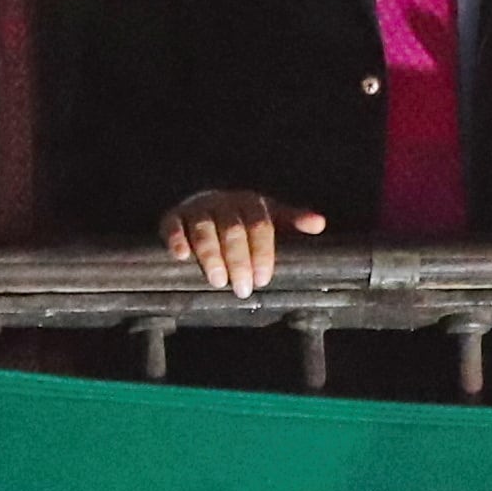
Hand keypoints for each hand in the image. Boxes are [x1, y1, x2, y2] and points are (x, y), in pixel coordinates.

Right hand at [158, 188, 322, 298]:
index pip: (259, 225)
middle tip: (242, 288)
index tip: (263, 279)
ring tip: (217, 281)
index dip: (262, 252)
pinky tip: (181, 257)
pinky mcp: (173, 216)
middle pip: (232, 229)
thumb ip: (292, 221)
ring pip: (204, 228)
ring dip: (210, 255)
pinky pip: (172, 224)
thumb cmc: (243, 219)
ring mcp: (197, 208)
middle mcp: (223, 202)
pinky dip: (175, 239)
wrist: (204, 203)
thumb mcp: (270, 217)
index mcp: (250, 203)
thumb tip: (319, 224)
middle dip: (238, 260)